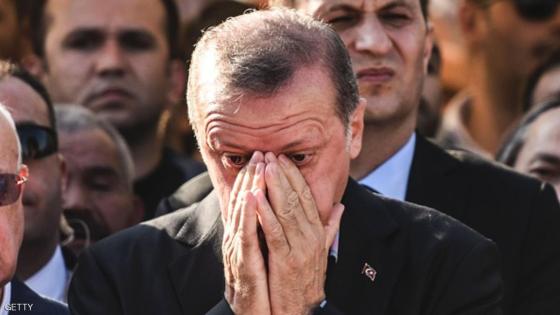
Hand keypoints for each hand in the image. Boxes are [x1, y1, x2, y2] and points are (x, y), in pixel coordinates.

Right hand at [222, 152, 270, 314]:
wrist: (256, 313)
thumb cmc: (264, 284)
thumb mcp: (271, 253)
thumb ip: (277, 232)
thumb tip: (289, 215)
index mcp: (248, 235)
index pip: (251, 201)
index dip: (257, 178)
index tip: (266, 157)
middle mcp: (239, 238)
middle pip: (244, 201)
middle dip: (252, 175)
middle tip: (260, 152)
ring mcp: (239, 249)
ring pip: (243, 212)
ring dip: (249, 187)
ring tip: (257, 166)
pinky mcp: (243, 261)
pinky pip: (246, 234)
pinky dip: (248, 214)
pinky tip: (252, 196)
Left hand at [255, 153, 343, 314]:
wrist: (303, 309)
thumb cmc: (308, 278)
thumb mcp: (323, 250)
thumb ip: (331, 226)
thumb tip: (340, 206)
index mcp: (318, 231)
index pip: (307, 196)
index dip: (294, 176)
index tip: (282, 159)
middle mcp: (312, 236)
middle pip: (296, 198)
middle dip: (282, 174)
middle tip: (270, 155)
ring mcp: (300, 247)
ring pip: (286, 210)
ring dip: (273, 187)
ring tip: (263, 167)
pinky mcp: (285, 260)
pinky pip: (274, 232)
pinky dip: (265, 213)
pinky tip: (255, 197)